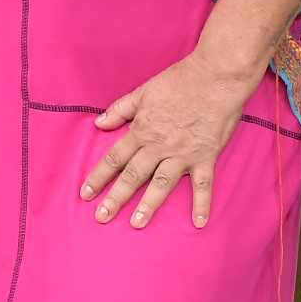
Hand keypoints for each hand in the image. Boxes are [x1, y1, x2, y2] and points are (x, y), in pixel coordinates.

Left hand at [83, 48, 265, 227]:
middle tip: (102, 217)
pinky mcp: (206, 156)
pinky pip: (203, 184)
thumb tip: (98, 123)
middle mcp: (159, 146)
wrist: (214, 77)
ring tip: (137, 224)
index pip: (115, 158)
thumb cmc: (178, 82)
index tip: (86, 193)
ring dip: (148, 205)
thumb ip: (120, 110)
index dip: (99, 176)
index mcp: (142, 131)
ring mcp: (183, 153)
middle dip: (116, 198)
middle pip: (133, 176)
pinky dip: (202, 204)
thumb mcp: (142, 92)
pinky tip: (199, 223)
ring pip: (161, 184)